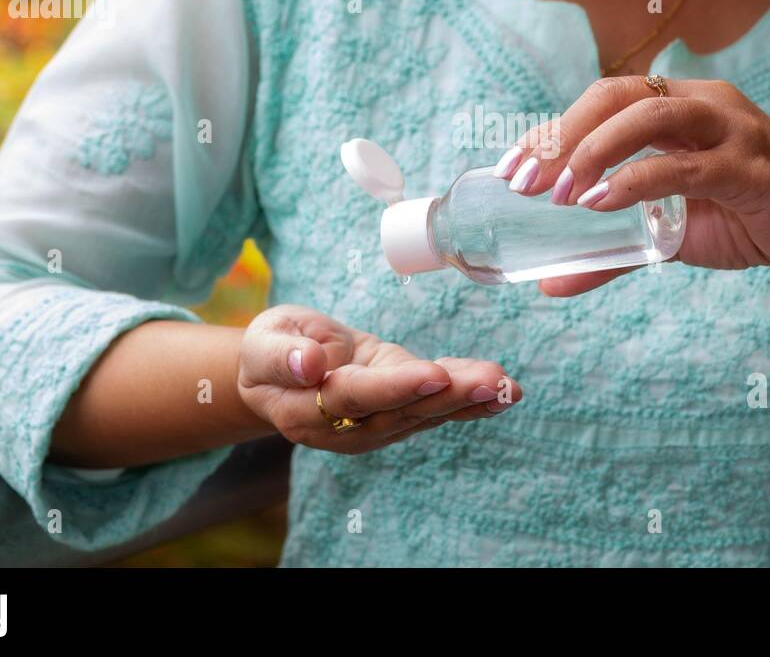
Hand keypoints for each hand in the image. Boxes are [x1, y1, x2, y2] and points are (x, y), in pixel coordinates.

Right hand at [237, 305, 521, 454]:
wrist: (282, 372)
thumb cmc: (271, 351)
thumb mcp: (262, 342)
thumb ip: (281, 355)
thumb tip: (310, 363)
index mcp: (307, 409)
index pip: (356, 398)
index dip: (396, 387)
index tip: (434, 375)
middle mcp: (349, 427)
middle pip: (402, 411)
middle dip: (450, 395)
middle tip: (492, 381)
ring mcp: (378, 423)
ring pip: (426, 412)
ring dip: (469, 398)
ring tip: (507, 386)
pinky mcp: (401, 410)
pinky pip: (437, 407)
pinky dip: (472, 401)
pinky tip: (506, 392)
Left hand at [498, 76, 769, 311]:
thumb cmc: (752, 220)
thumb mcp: (670, 235)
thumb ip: (612, 253)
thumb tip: (546, 284)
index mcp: (680, 104)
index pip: (601, 100)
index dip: (551, 129)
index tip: (510, 170)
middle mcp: (704, 102)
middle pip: (616, 94)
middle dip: (561, 134)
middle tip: (525, 183)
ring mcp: (732, 129)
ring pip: (650, 112)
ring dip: (595, 150)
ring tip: (561, 194)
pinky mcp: (753, 168)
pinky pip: (686, 163)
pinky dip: (637, 179)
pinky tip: (602, 203)